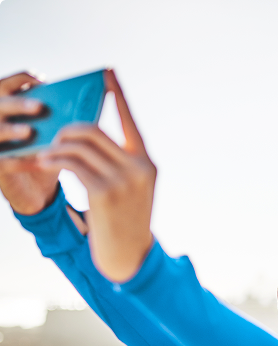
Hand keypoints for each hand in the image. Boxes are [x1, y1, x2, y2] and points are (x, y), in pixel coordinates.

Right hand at [0, 72, 60, 214]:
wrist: (39, 190)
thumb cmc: (48, 153)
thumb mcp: (55, 133)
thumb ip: (63, 117)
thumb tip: (90, 101)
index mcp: (9, 108)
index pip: (6, 85)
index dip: (19, 79)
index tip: (41, 80)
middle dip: (18, 104)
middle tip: (39, 107)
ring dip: (11, 129)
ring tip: (29, 131)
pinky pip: (3, 161)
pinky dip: (19, 161)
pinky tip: (36, 162)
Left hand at [38, 70, 155, 282]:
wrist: (128, 255)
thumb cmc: (124, 221)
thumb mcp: (131, 189)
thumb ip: (118, 163)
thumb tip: (83, 137)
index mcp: (147, 162)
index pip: (130, 121)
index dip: (118, 95)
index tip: (107, 73)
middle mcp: (138, 167)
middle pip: (93, 130)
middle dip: (67, 131)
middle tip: (54, 139)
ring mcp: (123, 179)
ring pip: (79, 145)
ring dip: (55, 147)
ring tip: (44, 155)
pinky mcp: (105, 192)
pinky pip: (71, 163)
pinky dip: (53, 160)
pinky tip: (44, 163)